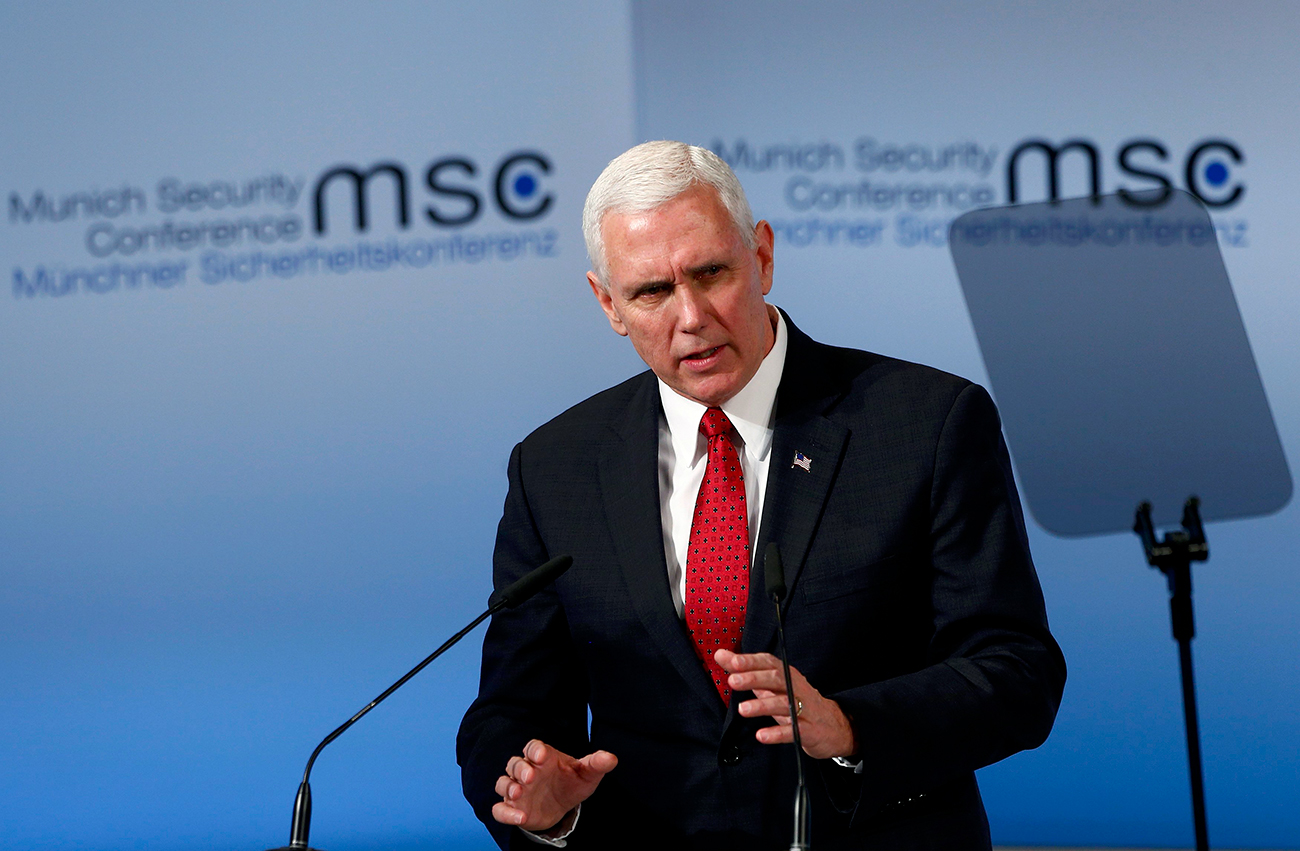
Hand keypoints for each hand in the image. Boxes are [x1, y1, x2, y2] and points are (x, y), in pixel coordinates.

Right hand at [491, 739, 617, 832]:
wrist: (562, 806)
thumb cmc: (571, 783)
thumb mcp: (586, 774)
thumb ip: (596, 764)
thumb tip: (612, 758)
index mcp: (543, 757)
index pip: (532, 747)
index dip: (534, 750)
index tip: (541, 756)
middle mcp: (526, 771)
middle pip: (515, 764)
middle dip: (520, 769)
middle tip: (530, 777)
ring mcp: (517, 789)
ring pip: (503, 783)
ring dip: (508, 787)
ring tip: (519, 793)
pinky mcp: (512, 808)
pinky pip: (500, 809)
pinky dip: (505, 812)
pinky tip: (519, 817)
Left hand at [716, 649, 857, 759]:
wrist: (835, 726)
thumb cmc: (798, 702)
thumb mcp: (772, 686)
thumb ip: (746, 671)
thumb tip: (720, 655)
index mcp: (787, 675)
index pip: (769, 663)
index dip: (751, 661)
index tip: (731, 661)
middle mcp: (796, 688)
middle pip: (776, 679)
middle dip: (754, 678)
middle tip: (733, 680)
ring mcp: (805, 709)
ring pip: (784, 704)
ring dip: (763, 706)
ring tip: (743, 709)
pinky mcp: (810, 731)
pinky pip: (794, 732)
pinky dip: (777, 733)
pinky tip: (762, 736)